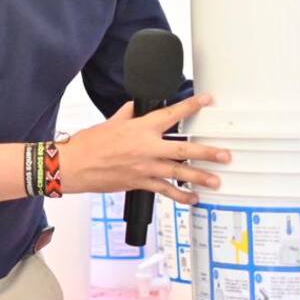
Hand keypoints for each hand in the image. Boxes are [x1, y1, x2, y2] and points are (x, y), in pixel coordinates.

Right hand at [59, 94, 230, 203]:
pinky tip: (193, 198)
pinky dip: (180, 196)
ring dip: (200, 177)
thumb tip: (135, 108)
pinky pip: (165, 191)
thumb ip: (127, 115)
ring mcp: (145, 168)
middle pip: (184, 149)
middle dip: (208, 152)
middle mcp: (146, 148)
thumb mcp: (109, 123)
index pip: (171, 114)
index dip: (191, 106)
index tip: (207, 100)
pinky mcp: (139, 183)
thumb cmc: (88, 144)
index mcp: (140, 128)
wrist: (73, 166)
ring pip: (179, 173)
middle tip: (225, 155)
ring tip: (216, 180)